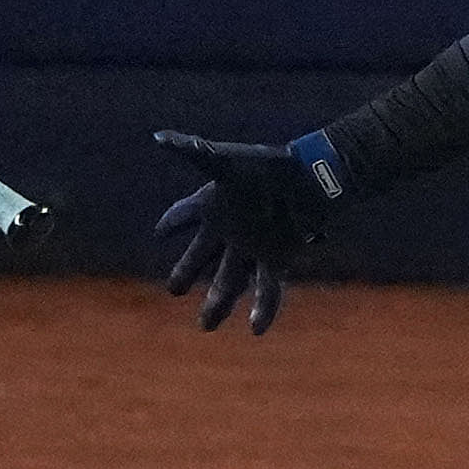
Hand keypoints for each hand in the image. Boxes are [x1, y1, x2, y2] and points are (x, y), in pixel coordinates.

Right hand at [153, 131, 329, 335]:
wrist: (310, 178)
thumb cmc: (266, 167)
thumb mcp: (225, 161)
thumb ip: (192, 152)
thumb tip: (158, 138)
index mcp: (216, 206)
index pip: (186, 214)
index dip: (172, 222)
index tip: (160, 232)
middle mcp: (232, 230)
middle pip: (203, 258)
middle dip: (187, 274)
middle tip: (173, 290)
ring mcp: (254, 247)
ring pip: (230, 280)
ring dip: (218, 302)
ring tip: (206, 325)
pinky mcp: (278, 258)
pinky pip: (268, 288)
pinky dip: (264, 309)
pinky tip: (256, 330)